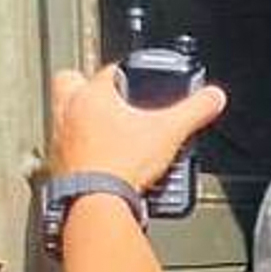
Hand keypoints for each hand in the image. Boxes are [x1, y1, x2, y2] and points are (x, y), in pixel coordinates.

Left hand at [49, 63, 225, 195]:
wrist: (95, 201)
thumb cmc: (121, 163)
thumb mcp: (170, 132)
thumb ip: (194, 110)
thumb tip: (214, 96)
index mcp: (93, 95)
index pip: (110, 70)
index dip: (128, 73)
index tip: (139, 80)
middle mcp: (68, 111)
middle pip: (70, 81)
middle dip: (86, 84)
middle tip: (108, 96)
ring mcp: (59, 137)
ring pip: (62, 113)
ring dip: (79, 117)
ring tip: (104, 129)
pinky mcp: (56, 163)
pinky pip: (64, 146)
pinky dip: (78, 148)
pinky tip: (97, 158)